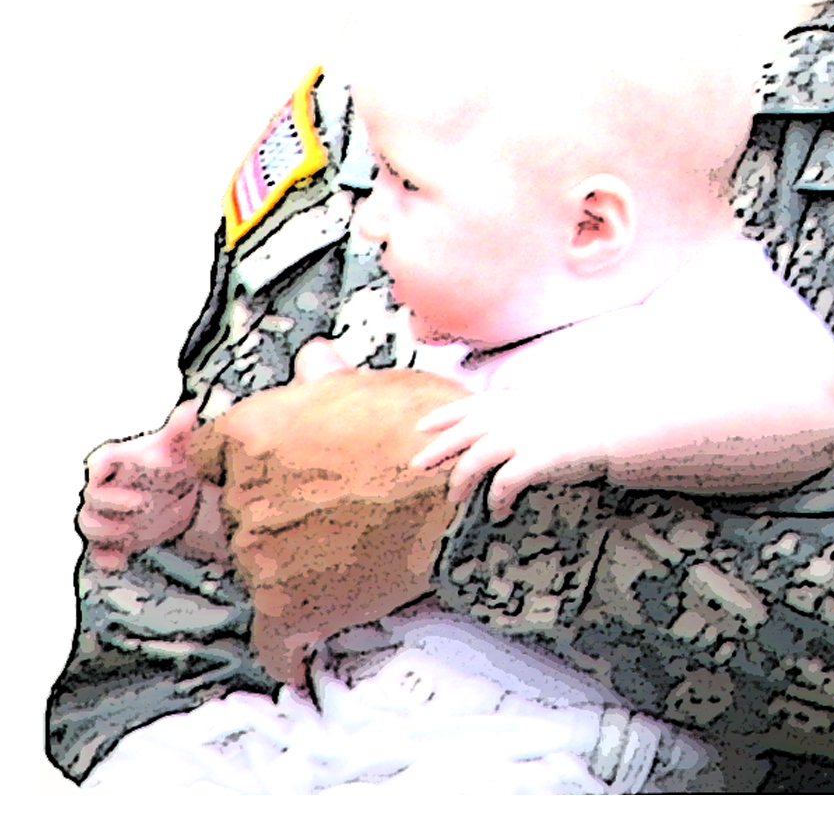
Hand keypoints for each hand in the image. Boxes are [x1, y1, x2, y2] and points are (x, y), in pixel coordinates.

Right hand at [78, 400, 201, 572]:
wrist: (178, 492)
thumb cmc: (168, 462)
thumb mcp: (176, 446)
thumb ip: (180, 430)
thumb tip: (191, 409)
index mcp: (115, 461)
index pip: (98, 462)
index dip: (101, 469)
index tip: (109, 472)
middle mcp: (105, 488)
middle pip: (92, 497)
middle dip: (112, 503)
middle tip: (142, 503)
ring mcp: (106, 514)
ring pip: (89, 525)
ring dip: (106, 531)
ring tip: (130, 531)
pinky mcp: (112, 539)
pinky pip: (97, 552)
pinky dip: (105, 558)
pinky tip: (120, 562)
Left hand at [190, 366, 468, 687]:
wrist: (452, 492)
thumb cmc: (419, 432)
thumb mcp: (370, 386)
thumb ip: (326, 378)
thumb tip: (313, 358)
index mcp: (252, 433)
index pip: (210, 453)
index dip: (242, 460)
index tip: (268, 471)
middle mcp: (244, 494)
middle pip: (238, 510)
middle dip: (273, 510)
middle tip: (326, 508)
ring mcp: (260, 555)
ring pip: (257, 565)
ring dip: (288, 565)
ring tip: (341, 555)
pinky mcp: (287, 607)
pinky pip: (272, 640)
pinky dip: (288, 647)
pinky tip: (303, 647)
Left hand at [413, 394, 606, 522]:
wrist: (613, 424)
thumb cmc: (583, 415)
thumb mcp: (545, 403)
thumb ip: (520, 412)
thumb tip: (499, 427)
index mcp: (513, 400)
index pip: (469, 405)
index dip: (444, 416)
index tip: (421, 426)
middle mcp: (511, 416)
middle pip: (463, 433)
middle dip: (438, 449)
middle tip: (417, 465)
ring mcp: (522, 436)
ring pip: (476, 460)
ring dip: (462, 481)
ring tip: (455, 498)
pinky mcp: (534, 459)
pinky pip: (505, 483)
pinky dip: (497, 498)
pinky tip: (497, 509)